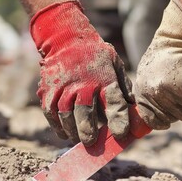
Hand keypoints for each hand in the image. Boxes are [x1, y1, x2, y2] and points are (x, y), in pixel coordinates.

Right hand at [30, 0, 133, 145]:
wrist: (65, 38)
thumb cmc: (95, 54)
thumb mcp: (114, 63)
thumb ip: (123, 85)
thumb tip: (134, 107)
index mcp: (104, 77)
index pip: (114, 102)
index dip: (118, 119)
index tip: (121, 133)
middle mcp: (82, 84)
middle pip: (85, 113)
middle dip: (89, 131)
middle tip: (92, 142)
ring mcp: (63, 87)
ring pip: (66, 116)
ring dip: (73, 131)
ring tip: (79, 139)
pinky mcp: (48, 91)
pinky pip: (51, 114)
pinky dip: (58, 126)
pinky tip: (65, 133)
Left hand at [134, 0, 181, 128]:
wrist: (179, 37)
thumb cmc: (167, 54)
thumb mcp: (150, 74)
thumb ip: (151, 92)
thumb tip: (159, 116)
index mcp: (141, 91)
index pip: (150, 119)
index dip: (163, 122)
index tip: (171, 119)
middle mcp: (151, 93)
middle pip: (171, 118)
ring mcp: (166, 92)